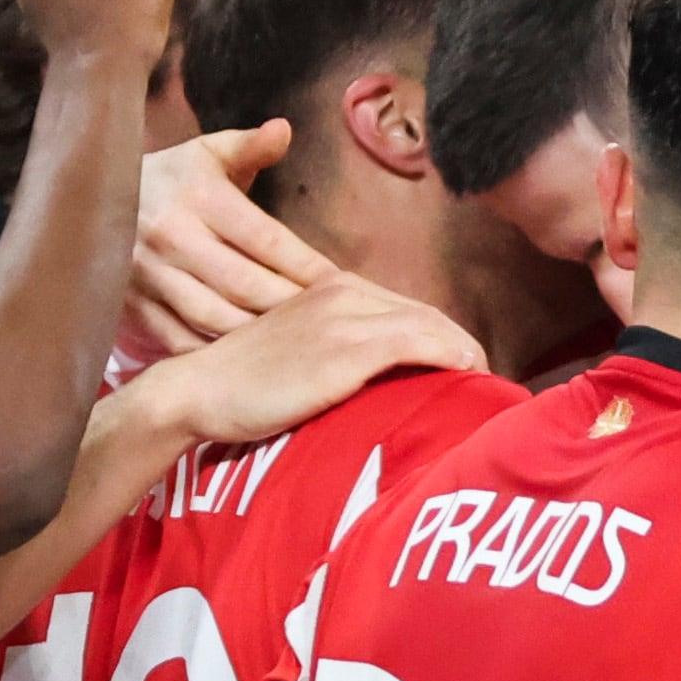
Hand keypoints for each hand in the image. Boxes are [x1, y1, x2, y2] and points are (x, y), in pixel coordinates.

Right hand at [123, 122, 336, 360]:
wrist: (87, 199)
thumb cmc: (168, 180)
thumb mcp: (205, 153)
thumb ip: (249, 146)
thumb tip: (284, 130)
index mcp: (197, 194)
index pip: (265, 238)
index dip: (306, 265)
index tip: (339, 284)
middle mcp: (171, 236)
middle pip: (244, 284)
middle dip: (290, 308)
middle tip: (329, 325)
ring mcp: (148, 276)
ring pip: (214, 317)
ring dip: (258, 337)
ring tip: (296, 348)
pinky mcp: (132, 307)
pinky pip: (180, 340)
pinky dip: (215, 355)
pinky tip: (246, 363)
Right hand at [144, 273, 484, 446]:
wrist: (196, 392)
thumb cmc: (238, 386)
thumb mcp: (293, 356)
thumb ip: (333, 355)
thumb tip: (374, 385)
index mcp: (331, 288)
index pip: (407, 310)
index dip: (442, 339)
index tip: (462, 372)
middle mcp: (344, 293)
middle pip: (426, 314)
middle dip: (460, 347)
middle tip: (484, 385)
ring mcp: (346, 318)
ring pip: (430, 326)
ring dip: (463, 355)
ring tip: (481, 390)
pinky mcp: (347, 348)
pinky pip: (419, 343)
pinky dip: (451, 357)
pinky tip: (467, 377)